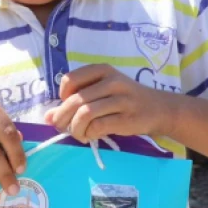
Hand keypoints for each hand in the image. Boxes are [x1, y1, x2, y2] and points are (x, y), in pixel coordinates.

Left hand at [45, 65, 178, 143]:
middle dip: (63, 117)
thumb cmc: (125, 100)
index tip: (66, 106)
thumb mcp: (102, 93)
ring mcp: (121, 99)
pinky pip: (98, 126)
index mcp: (102, 70)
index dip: (62, 96)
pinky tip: (90, 136)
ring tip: (78, 134)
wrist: (159, 109)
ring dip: (75, 129)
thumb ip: (75, 101)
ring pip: (85, 114)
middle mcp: (112, 81)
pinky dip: (88, 134)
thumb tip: (48, 117)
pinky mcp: (127, 118)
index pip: (70, 80)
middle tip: (62, 128)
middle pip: (76, 100)